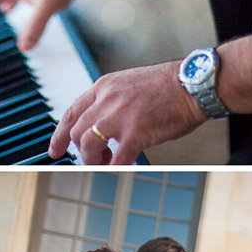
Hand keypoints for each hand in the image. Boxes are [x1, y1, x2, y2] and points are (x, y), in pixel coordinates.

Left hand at [49, 61, 206, 164]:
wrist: (195, 82)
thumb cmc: (173, 84)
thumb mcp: (132, 83)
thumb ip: (115, 100)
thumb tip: (108, 124)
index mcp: (105, 86)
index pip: (71, 113)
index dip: (60, 135)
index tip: (56, 149)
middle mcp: (107, 100)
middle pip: (77, 132)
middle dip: (82, 151)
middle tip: (93, 159)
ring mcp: (120, 116)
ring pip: (88, 145)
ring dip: (94, 160)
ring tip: (107, 163)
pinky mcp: (137, 132)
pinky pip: (118, 158)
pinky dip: (116, 167)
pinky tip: (121, 169)